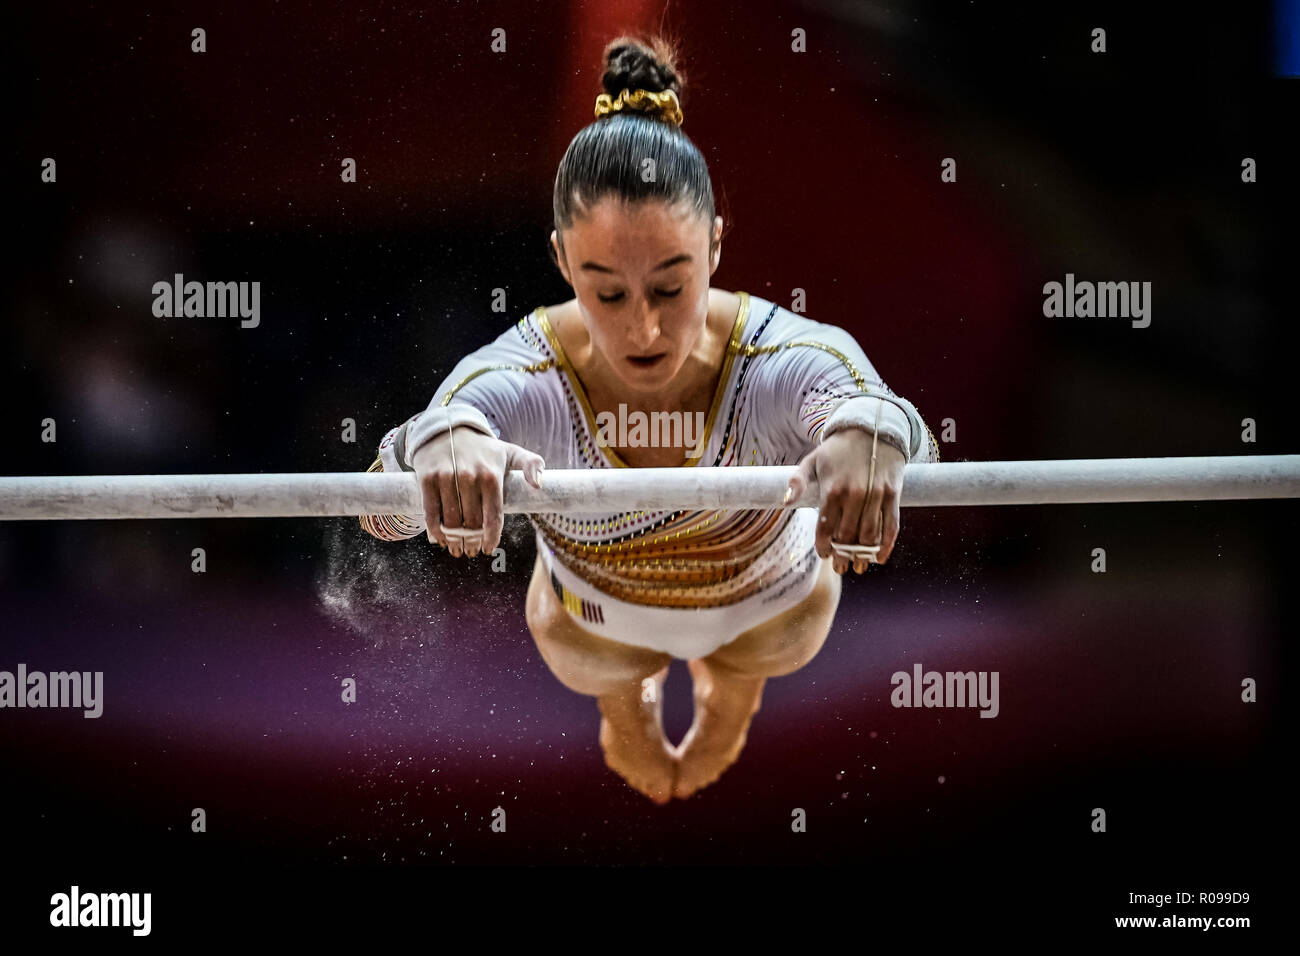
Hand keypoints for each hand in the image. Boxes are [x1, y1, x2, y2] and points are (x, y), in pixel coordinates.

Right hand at [410, 427, 544, 557]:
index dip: (490, 538)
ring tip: (457, 548)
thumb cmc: (482, 449)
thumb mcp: (510, 452)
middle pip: (471, 524)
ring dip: (454, 541)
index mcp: (491, 475)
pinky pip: (431, 513)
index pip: (493, 518)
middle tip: (471, 550)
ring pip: (451, 522)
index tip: (488, 549)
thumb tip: (538, 485)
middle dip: (472, 542)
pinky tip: (440, 539)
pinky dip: (435, 531)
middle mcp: (469, 477)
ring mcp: (446, 478)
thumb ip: (531, 464)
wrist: (447, 429)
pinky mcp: (427, 479)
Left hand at [785, 428, 907, 573]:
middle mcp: (855, 495)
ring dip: (863, 556)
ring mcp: (876, 496)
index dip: (824, 546)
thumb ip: (797, 481)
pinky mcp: (892, 495)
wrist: (872, 430)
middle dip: (842, 556)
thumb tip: (785, 501)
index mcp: (832, 489)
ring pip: (869, 535)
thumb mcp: (812, 460)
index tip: (824, 554)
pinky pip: (891, 526)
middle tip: (840, 568)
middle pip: (847, 536)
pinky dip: (886, 545)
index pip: (825, 528)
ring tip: (857, 567)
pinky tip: (879, 558)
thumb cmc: (837, 450)